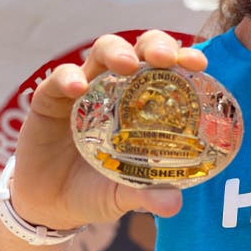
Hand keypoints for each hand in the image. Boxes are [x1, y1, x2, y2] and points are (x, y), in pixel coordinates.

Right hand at [10, 30, 206, 231]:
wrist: (53, 205)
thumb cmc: (100, 189)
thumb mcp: (126, 194)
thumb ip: (148, 195)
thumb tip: (175, 205)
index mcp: (146, 103)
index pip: (170, 70)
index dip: (185, 59)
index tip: (200, 63)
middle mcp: (119, 88)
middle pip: (140, 49)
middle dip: (156, 45)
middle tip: (165, 58)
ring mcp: (85, 90)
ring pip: (102, 52)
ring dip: (117, 52)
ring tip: (127, 65)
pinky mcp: (50, 100)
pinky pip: (58, 80)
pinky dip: (68, 78)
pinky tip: (78, 88)